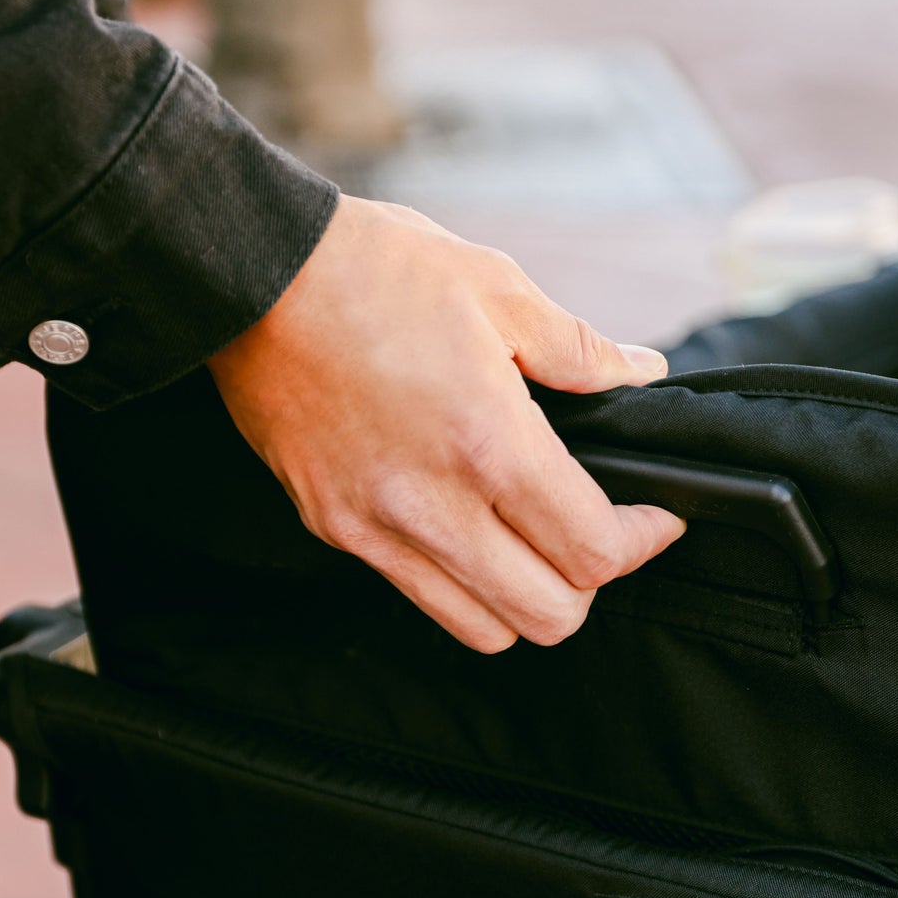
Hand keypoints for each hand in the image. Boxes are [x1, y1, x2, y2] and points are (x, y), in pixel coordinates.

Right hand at [207, 195, 684, 651]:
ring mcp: (377, 528)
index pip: (592, 551)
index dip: (641, 543)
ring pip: (485, 630)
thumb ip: (580, 350)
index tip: (655, 519)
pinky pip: (420, 597)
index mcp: (488, 443)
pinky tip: (468, 531)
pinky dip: (462, 586)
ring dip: (525, 599)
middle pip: (548, 617)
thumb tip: (642, 375)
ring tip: (531, 545)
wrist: (243, 270)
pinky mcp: (334, 530)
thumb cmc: (372, 268)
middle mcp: (433, 505)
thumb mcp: (496, 287)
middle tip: (594, 535)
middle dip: (590, 584)